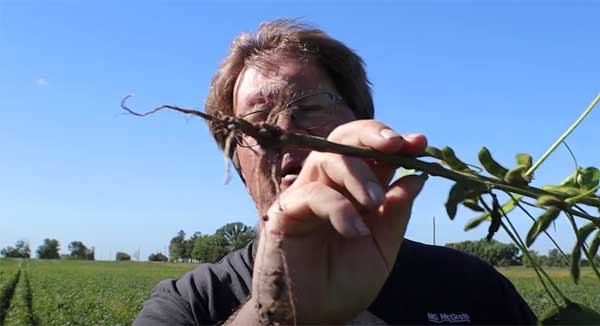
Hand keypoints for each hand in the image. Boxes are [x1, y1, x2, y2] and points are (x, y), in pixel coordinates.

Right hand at [253, 120, 427, 323]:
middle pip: (343, 139)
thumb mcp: (382, 247)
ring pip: (327, 158)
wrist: (316, 315)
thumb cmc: (345, 281)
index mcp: (353, 190)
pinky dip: (339, 208)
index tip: (420, 143)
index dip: (394, 142)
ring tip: (376, 201)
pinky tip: (355, 232)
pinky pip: (312, 194)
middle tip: (396, 144)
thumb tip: (417, 176)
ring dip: (358, 173)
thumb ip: (396, 213)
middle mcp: (328, 185)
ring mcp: (304, 195)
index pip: (370, 152)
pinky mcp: (285, 212)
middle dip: (371, 134)